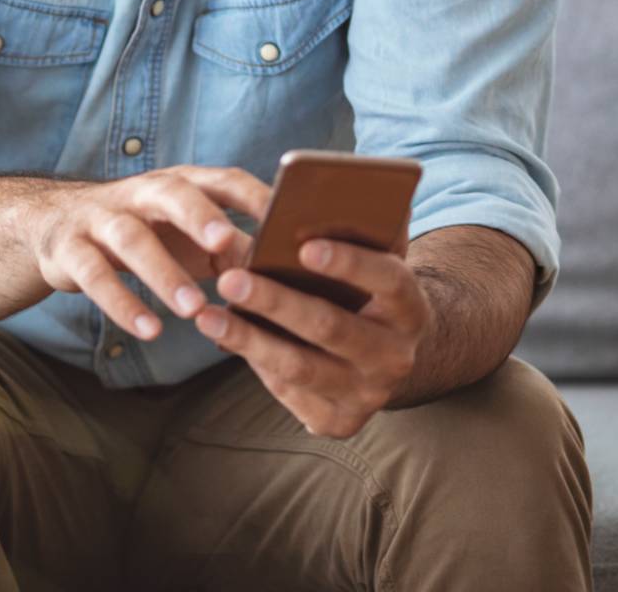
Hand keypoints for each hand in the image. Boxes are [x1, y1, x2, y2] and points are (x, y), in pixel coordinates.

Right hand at [25, 165, 271, 342]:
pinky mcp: (70, 249)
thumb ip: (229, 249)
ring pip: (132, 238)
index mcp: (179, 184)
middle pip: (172, 193)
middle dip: (199, 215)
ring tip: (193, 309)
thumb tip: (282, 273)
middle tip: (225, 244)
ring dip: (164, 273)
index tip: (285, 217)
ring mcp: (101, 218)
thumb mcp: (186, 235)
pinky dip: (122, 303)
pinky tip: (150, 330)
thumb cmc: (144, 234)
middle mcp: (140, 193)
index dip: (253, 195)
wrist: (53, 226)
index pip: (222, 179)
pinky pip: (94, 275)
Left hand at [191, 236, 431, 438]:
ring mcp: (368, 395)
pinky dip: (253, 363)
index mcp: (411, 308)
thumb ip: (361, 230)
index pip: (388, 281)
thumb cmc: (368, 291)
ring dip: (249, 340)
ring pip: (301, 367)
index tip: (304, 245)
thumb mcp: (376, 261)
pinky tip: (223, 339)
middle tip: (230, 279)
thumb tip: (316, 197)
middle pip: (331, 328)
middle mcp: (396, 357)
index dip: (349, 263)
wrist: (388, 355)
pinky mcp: (339, 421)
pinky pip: (289, 392)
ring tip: (206, 315)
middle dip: (276, 302)